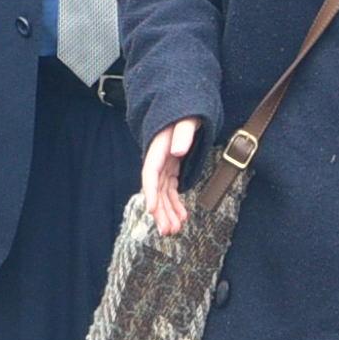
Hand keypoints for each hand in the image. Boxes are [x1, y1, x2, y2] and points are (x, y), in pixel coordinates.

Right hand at [139, 119, 200, 238]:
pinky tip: (182, 217)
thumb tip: (177, 151)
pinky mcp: (172, 169)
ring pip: (163, 194)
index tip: (151, 210)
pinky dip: (175, 204)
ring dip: (168, 212)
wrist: (188, 108)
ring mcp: (165, 165)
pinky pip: (171, 190)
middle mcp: (158, 160)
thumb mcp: (187, 119)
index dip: (150, 192)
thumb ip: (183, 133)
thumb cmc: (187, 111)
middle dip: (160, 211)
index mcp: (158, 148)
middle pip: (156, 189)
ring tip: (174, 230)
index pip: (150, 173)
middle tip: (167, 231)